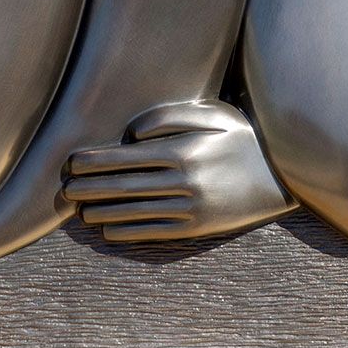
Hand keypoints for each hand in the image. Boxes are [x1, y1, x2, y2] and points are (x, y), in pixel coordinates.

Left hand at [62, 100, 294, 242]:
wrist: (282, 176)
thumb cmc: (242, 136)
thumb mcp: (212, 114)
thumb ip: (169, 117)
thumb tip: (131, 135)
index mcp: (183, 150)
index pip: (126, 158)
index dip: (94, 161)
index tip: (72, 161)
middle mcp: (183, 182)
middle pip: (123, 187)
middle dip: (89, 187)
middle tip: (65, 188)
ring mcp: (189, 209)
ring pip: (133, 213)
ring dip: (101, 212)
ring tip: (80, 209)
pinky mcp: (195, 229)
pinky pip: (152, 232)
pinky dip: (125, 231)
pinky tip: (107, 227)